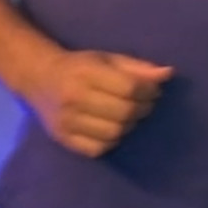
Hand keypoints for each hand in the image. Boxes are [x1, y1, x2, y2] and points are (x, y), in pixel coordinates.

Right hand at [21, 51, 172, 158]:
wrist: (40, 79)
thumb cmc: (81, 66)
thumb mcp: (109, 59)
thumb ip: (138, 68)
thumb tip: (168, 74)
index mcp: (86, 73)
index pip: (129, 88)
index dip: (149, 91)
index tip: (153, 90)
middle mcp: (74, 98)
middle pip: (124, 112)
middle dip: (143, 109)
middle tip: (144, 104)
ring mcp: (66, 121)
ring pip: (114, 133)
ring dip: (129, 125)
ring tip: (128, 115)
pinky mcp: (63, 139)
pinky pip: (98, 148)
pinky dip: (112, 141)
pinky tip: (112, 127)